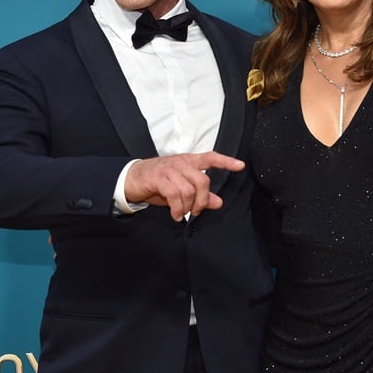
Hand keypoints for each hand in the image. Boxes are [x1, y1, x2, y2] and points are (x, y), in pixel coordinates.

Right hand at [124, 152, 244, 220]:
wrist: (131, 179)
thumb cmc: (158, 183)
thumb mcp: (181, 189)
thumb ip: (200, 194)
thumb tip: (219, 202)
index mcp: (189, 161)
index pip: (210, 157)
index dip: (226, 162)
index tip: (240, 166)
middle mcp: (181, 162)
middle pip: (203, 181)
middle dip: (202, 200)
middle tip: (195, 211)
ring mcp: (169, 169)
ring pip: (189, 190)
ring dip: (187, 207)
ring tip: (180, 213)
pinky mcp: (158, 178)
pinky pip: (175, 195)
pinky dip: (177, 208)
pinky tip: (175, 214)